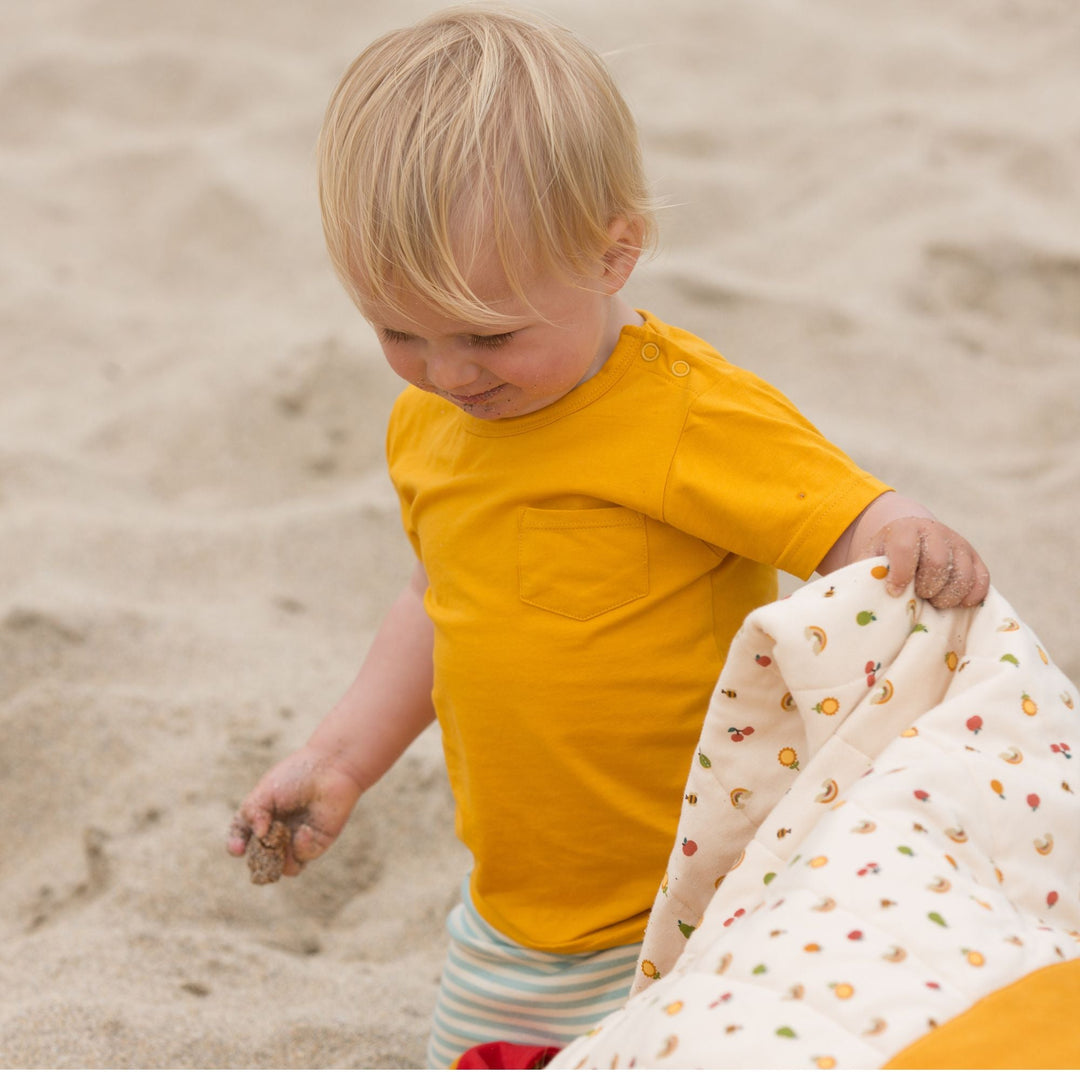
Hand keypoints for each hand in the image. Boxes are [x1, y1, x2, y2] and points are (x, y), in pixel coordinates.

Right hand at [226, 746, 363, 876]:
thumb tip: (259, 836)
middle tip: (262, 848)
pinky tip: (305, 831)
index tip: (237, 848)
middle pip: (260, 858)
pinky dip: (300, 848)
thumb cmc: (296, 775)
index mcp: (261, 816)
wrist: (331, 768)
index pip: (241, 836)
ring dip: (278, 860)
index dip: (236, 845)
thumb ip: (253, 813)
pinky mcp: (315, 845)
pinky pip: (302, 859)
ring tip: (281, 843)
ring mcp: (295, 840)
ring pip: (281, 867)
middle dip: (258, 858)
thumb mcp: (266, 791)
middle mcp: (276, 832)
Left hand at [859, 516, 988, 608]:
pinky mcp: (975, 558)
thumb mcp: (870, 559)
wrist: (912, 537)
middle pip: (936, 563)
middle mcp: (935, 532)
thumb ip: (865, 572)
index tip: (894, 592)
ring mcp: (958, 544)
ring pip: (962, 574)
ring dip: (947, 596)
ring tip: (932, 601)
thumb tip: (856, 597)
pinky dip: (970, 597)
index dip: (900, 574)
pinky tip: (955, 602)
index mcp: (904, 529)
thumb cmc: (886, 557)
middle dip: (926, 588)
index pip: (905, 549)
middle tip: (918, 596)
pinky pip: (981, 581)